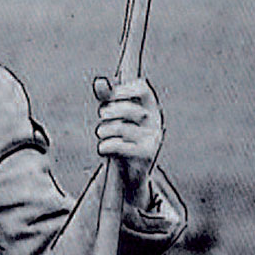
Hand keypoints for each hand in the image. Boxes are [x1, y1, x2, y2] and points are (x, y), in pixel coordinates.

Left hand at [92, 76, 163, 202]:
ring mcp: (152, 138)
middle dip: (110, 111)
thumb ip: (107, 99)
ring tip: (101, 133)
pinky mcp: (146, 154)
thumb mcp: (115, 117)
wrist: (132, 174)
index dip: (124, 89)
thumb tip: (99, 81)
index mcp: (150, 108)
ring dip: (104, 130)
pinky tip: (103, 148)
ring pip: (121, 128)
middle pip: (129, 108)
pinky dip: (105, 146)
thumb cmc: (123, 139)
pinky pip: (119, 146)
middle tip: (102, 115)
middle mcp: (155, 121)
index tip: (111, 97)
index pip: (142, 88)